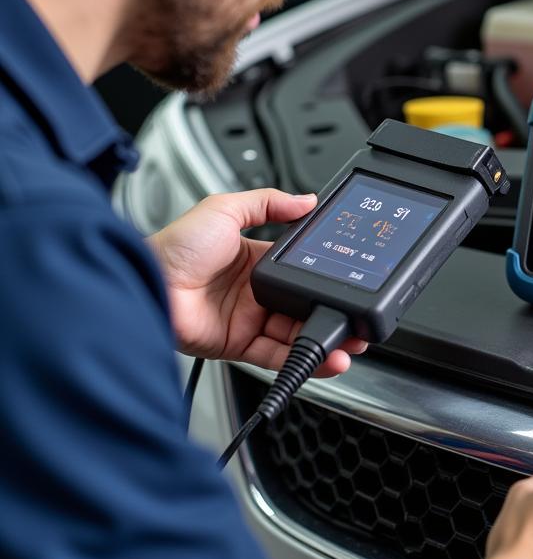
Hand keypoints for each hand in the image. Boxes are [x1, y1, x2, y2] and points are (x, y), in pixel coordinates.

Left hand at [149, 189, 366, 374]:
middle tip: (358, 319)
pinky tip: (326, 358)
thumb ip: (268, 202)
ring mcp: (247, 321)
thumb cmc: (174, 247)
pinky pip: (277, 355)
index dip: (327, 278)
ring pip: (296, 333)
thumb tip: (306, 199)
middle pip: (304, 307)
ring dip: (326, 339)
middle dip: (333, 314)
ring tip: (350, 343)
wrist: (147, 283)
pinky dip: (303, 359)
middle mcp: (254, 293)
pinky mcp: (238, 346)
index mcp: (254, 260)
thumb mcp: (224, 209)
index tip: (351, 280)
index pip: (300, 271)